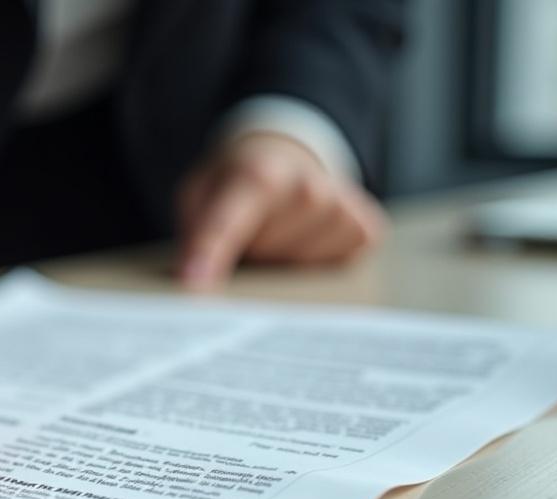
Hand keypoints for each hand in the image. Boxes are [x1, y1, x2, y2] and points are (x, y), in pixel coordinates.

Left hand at [175, 132, 385, 288]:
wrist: (289, 156)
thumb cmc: (237, 183)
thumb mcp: (199, 194)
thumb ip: (192, 231)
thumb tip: (190, 279)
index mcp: (256, 175)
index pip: (228, 224)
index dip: (209, 255)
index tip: (193, 284)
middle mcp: (306, 188)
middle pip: (263, 257)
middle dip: (249, 254)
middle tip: (252, 229)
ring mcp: (342, 209)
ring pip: (297, 272)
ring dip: (281, 262)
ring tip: (279, 232)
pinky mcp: (366, 230)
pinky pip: (332, 273)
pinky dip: (312, 265)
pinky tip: (305, 239)